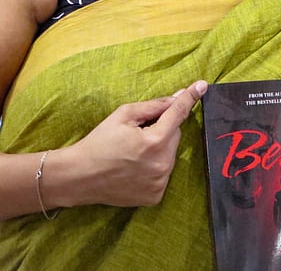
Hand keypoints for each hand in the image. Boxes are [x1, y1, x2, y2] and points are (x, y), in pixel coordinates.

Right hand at [56, 81, 207, 208]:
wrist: (77, 177)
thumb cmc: (99, 142)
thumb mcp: (123, 115)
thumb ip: (154, 106)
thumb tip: (179, 97)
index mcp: (155, 141)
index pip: (178, 113)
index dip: (190, 98)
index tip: (202, 85)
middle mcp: (162, 164)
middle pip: (175, 135)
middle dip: (162, 129)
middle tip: (138, 134)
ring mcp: (160, 183)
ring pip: (170, 153)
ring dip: (159, 148)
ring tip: (133, 153)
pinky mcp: (155, 196)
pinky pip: (164, 172)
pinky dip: (155, 167)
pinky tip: (134, 168)